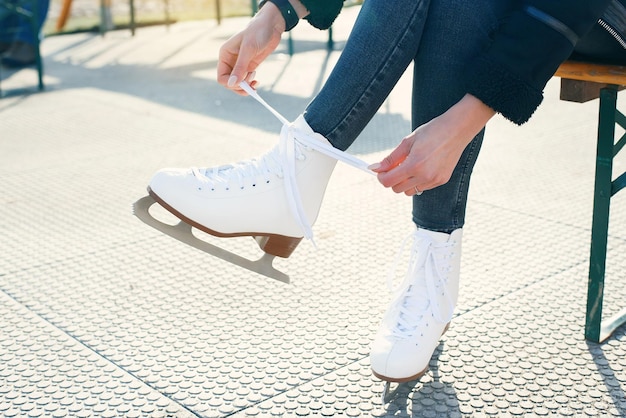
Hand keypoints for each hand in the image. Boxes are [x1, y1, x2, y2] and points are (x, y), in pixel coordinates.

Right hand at [217, 3, 284, 94]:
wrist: (271, 26)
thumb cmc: (257, 32)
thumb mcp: (248, 50)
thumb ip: (240, 68)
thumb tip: (232, 84)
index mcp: (225, 55)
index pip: (221, 77)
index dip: (230, 84)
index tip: (242, 83)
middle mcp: (230, 61)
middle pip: (229, 82)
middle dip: (239, 86)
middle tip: (251, 84)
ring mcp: (240, 64)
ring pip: (238, 83)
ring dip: (246, 86)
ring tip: (255, 81)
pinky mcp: (250, 66)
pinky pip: (246, 80)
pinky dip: (251, 84)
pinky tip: (256, 82)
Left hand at [370, 94, 495, 194]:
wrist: (457, 129)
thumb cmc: (432, 131)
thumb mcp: (408, 142)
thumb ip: (391, 158)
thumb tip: (374, 168)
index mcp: (414, 165)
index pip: (388, 182)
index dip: (381, 177)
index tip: (381, 170)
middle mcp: (425, 176)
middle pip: (397, 189)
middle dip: (392, 179)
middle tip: (395, 166)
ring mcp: (434, 180)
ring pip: (410, 191)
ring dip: (405, 182)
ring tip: (410, 165)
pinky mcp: (442, 181)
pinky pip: (422, 188)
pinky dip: (417, 181)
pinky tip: (423, 166)